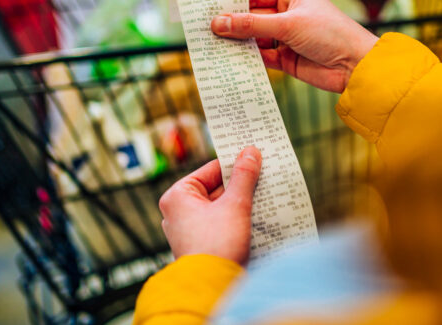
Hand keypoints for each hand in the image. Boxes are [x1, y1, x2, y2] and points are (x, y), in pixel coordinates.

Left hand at [158, 146, 261, 265]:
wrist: (213, 288)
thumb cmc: (217, 245)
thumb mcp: (235, 205)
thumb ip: (244, 176)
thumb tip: (250, 152)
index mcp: (177, 196)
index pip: (210, 170)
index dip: (235, 163)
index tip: (255, 157)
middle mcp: (177, 211)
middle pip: (215, 188)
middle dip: (240, 186)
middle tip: (264, 176)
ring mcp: (187, 230)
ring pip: (219, 207)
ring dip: (240, 203)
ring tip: (264, 196)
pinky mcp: (199, 244)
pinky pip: (219, 223)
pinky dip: (236, 219)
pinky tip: (256, 217)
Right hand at [211, 0, 377, 92]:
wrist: (355, 66)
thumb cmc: (329, 34)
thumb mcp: (287, 25)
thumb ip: (251, 25)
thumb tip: (218, 23)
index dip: (230, 2)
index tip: (206, 8)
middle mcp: (287, 13)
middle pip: (251, 18)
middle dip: (230, 25)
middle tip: (203, 31)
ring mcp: (286, 37)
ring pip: (253, 38)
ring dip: (237, 43)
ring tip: (211, 47)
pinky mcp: (286, 59)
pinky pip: (261, 57)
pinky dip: (248, 59)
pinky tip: (231, 61)